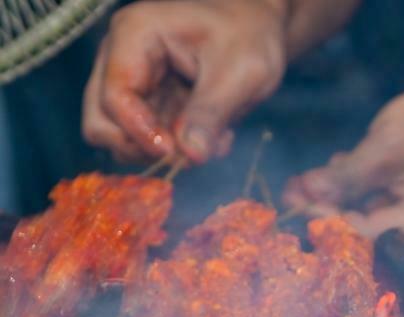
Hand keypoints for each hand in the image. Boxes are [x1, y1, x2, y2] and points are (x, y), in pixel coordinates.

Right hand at [82, 0, 287, 163]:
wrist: (256, 30)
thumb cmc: (249, 37)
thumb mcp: (241, 73)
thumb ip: (212, 112)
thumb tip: (189, 154)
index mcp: (135, 35)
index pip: (113, 96)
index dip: (139, 133)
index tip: (174, 152)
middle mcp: (119, 56)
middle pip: (101, 121)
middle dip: (142, 147)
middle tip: (187, 154)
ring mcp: (130, 81)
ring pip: (119, 136)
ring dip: (162, 151)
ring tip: (209, 141)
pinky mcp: (147, 101)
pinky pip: (146, 139)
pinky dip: (177, 147)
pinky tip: (212, 136)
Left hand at [282, 86, 403, 254]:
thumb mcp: (388, 143)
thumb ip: (347, 174)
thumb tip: (306, 193)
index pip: (361, 238)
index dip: (324, 222)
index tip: (293, 203)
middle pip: (363, 237)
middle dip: (325, 211)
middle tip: (291, 191)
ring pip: (369, 224)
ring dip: (338, 201)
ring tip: (308, 179)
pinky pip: (380, 214)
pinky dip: (358, 196)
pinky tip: (340, 172)